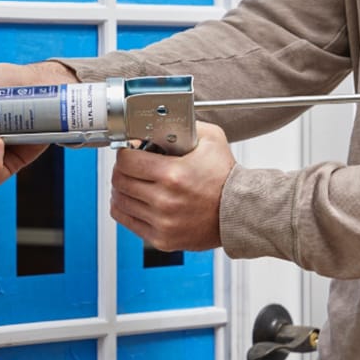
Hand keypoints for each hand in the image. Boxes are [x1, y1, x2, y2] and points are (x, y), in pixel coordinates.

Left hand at [110, 122, 235, 250]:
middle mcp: (164, 200)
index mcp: (173, 175)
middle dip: (122, 170)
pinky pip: (127, 221)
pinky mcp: (162, 238)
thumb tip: (162, 121)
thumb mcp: (211, 139)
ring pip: (120, 202)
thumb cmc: (226, 177)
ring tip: (132, 182)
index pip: (126, 161)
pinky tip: (133, 200)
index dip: (125, 153)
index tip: (130, 151)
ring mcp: (162, 222)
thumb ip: (185, 124)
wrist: (240, 210)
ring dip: (122, 189)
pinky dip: (125, 209)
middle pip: (119, 181)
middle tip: (130, 166)